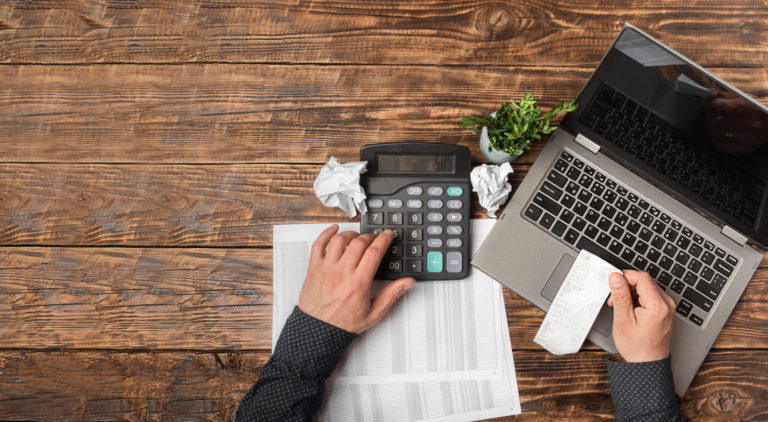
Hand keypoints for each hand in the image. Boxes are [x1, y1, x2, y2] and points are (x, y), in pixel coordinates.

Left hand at [298, 224, 415, 333]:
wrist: (317, 331)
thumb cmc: (342, 324)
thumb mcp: (374, 313)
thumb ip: (392, 295)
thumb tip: (407, 283)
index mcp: (358, 283)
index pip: (374, 252)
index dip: (383, 239)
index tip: (387, 235)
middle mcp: (342, 272)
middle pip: (358, 243)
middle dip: (370, 236)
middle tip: (374, 238)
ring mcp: (326, 268)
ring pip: (339, 240)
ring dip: (351, 234)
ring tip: (356, 237)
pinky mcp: (314, 268)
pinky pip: (318, 244)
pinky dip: (326, 233)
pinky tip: (333, 230)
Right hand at [607, 270, 675, 361]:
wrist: (647, 364)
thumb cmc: (636, 348)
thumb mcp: (623, 320)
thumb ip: (620, 296)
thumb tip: (616, 277)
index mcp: (658, 306)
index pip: (641, 278)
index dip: (625, 277)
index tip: (613, 283)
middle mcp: (667, 304)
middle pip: (645, 281)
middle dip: (627, 285)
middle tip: (614, 299)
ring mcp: (667, 307)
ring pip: (647, 287)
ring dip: (631, 292)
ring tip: (621, 306)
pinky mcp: (665, 310)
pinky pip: (650, 295)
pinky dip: (638, 298)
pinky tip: (630, 309)